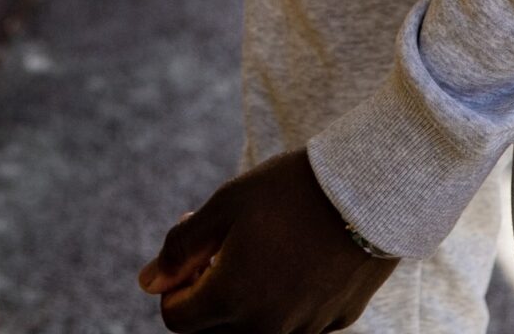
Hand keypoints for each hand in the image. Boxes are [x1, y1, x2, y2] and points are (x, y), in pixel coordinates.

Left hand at [138, 152, 397, 331]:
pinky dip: (280, 300)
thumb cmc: (288, 193)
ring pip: (252, 330)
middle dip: (204, 294)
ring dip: (242, 298)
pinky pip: (292, 324)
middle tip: (218, 246)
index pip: (176, 320)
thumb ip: (180, 248)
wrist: (366, 194)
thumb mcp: (224, 206)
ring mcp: (303, 331)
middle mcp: (266, 329)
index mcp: (232, 301)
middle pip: (212, 332)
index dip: (174, 284)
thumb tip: (147, 281)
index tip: (192, 252)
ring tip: (255, 247)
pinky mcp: (333, 324)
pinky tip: (292, 258)